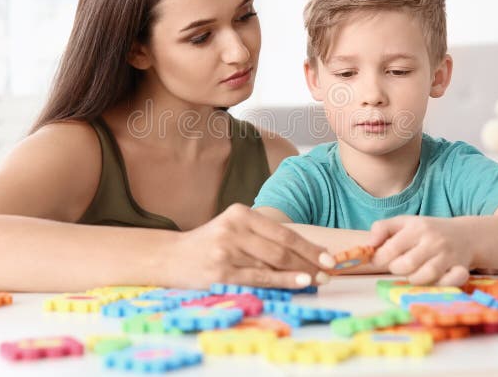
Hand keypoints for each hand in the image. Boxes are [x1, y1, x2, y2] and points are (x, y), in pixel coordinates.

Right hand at [174, 204, 334, 288]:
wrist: (168, 257)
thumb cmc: (208, 245)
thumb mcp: (233, 230)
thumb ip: (262, 237)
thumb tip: (304, 254)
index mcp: (241, 214)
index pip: (283, 232)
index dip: (309, 246)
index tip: (328, 257)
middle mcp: (234, 229)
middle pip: (282, 248)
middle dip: (310, 262)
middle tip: (328, 272)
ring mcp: (226, 251)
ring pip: (273, 263)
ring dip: (301, 274)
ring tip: (318, 280)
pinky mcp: (220, 273)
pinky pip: (259, 278)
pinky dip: (282, 281)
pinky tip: (299, 283)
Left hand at [368, 216, 472, 286]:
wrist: (466, 235)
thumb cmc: (428, 231)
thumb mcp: (404, 222)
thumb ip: (382, 229)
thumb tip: (367, 246)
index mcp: (417, 228)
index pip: (391, 248)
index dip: (380, 258)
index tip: (380, 260)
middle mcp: (433, 241)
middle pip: (407, 265)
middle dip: (397, 269)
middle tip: (399, 265)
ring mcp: (448, 256)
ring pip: (425, 276)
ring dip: (414, 279)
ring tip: (414, 272)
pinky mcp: (461, 269)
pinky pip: (450, 282)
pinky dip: (442, 285)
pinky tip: (436, 279)